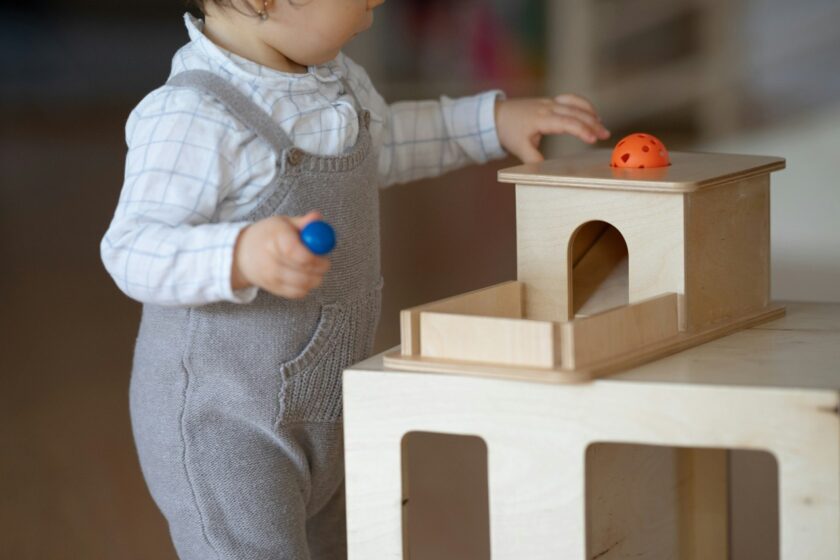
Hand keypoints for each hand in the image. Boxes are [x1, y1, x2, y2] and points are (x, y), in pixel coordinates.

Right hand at [232, 211, 330, 298]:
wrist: (241, 254)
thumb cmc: (267, 235)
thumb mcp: (283, 223)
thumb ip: (303, 222)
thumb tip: (317, 218)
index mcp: (274, 238)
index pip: (294, 251)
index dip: (313, 254)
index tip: (323, 253)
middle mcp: (270, 260)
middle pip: (303, 270)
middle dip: (320, 266)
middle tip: (324, 261)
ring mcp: (271, 277)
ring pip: (304, 284)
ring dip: (316, 277)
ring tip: (314, 268)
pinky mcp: (274, 289)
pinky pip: (299, 293)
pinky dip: (307, 286)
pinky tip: (304, 276)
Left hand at [495, 95, 610, 162]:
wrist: (496, 114)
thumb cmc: (508, 131)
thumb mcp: (519, 148)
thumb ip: (533, 159)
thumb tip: (546, 170)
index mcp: (541, 119)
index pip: (566, 122)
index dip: (581, 130)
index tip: (593, 139)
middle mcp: (548, 107)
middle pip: (575, 112)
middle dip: (592, 123)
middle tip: (605, 135)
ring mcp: (550, 102)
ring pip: (575, 103)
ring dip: (590, 113)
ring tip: (601, 125)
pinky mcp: (550, 101)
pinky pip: (571, 99)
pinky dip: (583, 105)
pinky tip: (592, 114)